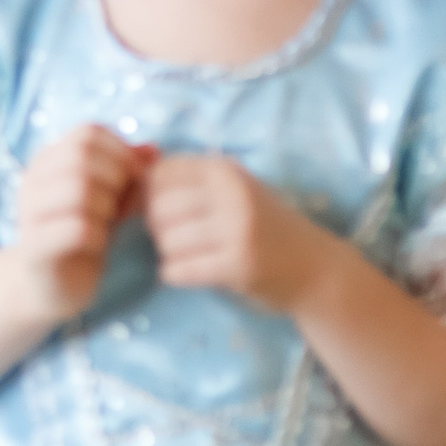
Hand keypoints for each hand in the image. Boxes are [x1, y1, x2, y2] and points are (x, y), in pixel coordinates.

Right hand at [11, 125, 151, 325]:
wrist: (49, 285)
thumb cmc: (82, 234)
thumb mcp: (108, 198)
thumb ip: (127, 173)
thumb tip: (153, 150)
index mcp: (47, 161)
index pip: (87, 132)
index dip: (121, 151)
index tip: (135, 178)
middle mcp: (32, 180)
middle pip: (82, 156)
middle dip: (115, 178)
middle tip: (122, 204)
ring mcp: (29, 213)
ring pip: (79, 189)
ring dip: (107, 207)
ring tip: (109, 223)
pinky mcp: (35, 248)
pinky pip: (76, 228)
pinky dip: (97, 235)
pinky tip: (97, 244)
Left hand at [148, 153, 335, 312]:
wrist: (316, 268)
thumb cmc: (264, 227)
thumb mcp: (232, 191)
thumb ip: (190, 183)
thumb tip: (128, 180)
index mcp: (224, 170)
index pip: (158, 174)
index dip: (147, 195)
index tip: (161, 213)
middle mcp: (231, 194)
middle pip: (157, 208)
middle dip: (156, 228)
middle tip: (175, 239)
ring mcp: (237, 229)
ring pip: (166, 240)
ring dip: (168, 254)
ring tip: (189, 256)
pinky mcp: (239, 264)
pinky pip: (179, 269)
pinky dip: (175, 274)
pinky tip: (189, 272)